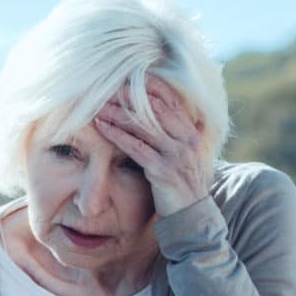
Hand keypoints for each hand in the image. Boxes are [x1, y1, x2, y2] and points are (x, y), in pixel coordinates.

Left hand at [94, 77, 210, 216]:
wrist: (191, 216)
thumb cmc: (185, 186)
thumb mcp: (191, 157)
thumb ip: (190, 137)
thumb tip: (197, 119)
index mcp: (191, 133)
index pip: (171, 100)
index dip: (150, 87)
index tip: (129, 78)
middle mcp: (186, 140)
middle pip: (155, 108)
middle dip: (130, 96)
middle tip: (107, 89)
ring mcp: (175, 154)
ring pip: (143, 126)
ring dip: (118, 113)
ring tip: (99, 105)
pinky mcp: (162, 170)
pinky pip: (136, 147)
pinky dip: (117, 135)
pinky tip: (102, 127)